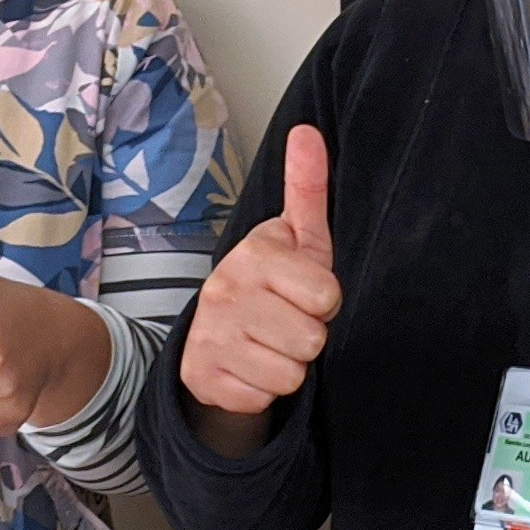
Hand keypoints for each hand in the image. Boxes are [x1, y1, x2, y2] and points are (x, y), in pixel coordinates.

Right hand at [178, 123, 341, 420]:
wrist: (219, 338)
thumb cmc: (273, 285)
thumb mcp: (297, 239)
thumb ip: (307, 188)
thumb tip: (307, 131)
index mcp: (254, 254)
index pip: (327, 296)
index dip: (324, 301)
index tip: (303, 294)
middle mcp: (224, 290)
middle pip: (312, 339)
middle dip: (307, 336)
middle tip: (286, 322)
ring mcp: (209, 335)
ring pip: (291, 373)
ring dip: (288, 366)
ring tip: (270, 344)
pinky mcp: (202, 376)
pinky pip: (263, 398)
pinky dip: (263, 390)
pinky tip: (250, 367)